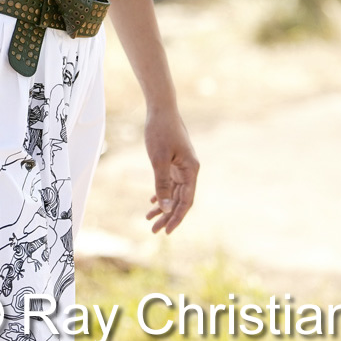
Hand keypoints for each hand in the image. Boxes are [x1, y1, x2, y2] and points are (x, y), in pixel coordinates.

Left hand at [143, 109, 198, 233]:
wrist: (160, 108)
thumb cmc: (160, 132)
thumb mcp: (159, 159)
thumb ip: (162, 183)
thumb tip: (165, 208)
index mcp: (191, 170)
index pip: (186, 201)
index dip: (176, 217)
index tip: (166, 231)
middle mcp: (190, 170)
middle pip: (180, 199)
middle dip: (167, 215)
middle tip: (154, 230)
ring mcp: (182, 165)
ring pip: (174, 192)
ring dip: (163, 206)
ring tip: (149, 219)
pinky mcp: (174, 160)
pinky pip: (170, 182)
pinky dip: (162, 192)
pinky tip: (152, 201)